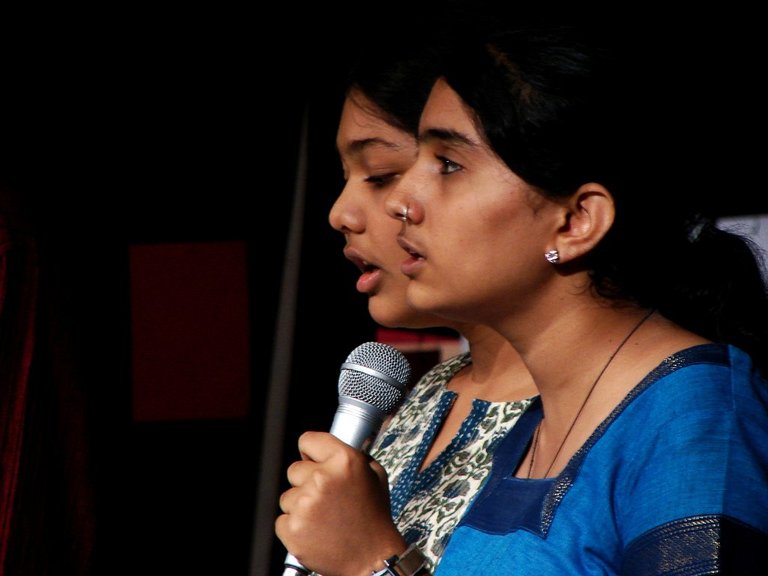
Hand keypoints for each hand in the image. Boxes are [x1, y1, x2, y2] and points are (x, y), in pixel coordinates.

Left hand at [275, 431, 407, 575]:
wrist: (372, 559)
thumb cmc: (374, 519)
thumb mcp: (374, 476)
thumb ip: (352, 456)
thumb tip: (329, 449)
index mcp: (344, 461)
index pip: (308, 440)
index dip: (310, 452)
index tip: (313, 461)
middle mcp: (322, 479)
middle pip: (294, 470)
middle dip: (306, 482)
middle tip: (327, 499)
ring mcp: (305, 504)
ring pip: (287, 497)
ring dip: (301, 506)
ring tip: (324, 518)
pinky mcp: (293, 528)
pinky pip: (282, 520)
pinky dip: (295, 527)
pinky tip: (315, 531)